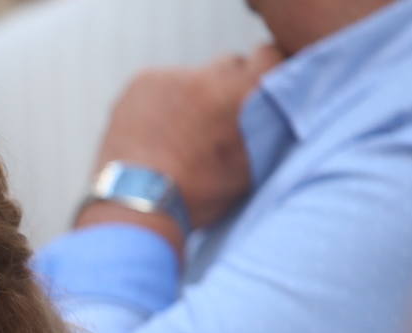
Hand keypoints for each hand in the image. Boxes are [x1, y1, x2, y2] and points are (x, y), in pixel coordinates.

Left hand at [85, 45, 282, 231]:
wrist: (137, 200)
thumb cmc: (198, 193)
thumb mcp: (249, 168)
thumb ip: (265, 129)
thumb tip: (273, 109)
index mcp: (243, 93)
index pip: (269, 54)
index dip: (262, 71)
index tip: (254, 88)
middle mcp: (210, 75)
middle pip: (229, 64)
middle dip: (226, 86)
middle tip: (214, 120)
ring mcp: (173, 74)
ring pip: (191, 77)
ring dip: (190, 96)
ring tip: (177, 134)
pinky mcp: (142, 80)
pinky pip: (159, 84)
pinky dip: (160, 101)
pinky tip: (154, 131)